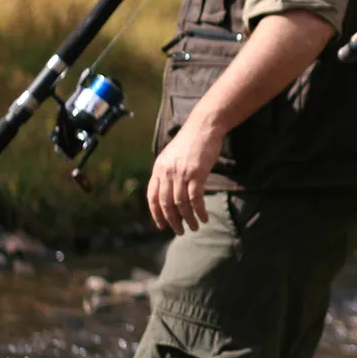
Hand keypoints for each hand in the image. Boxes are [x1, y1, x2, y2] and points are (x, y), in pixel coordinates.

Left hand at [146, 115, 222, 234]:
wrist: (203, 126)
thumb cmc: (190, 141)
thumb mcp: (171, 156)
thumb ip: (168, 172)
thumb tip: (169, 192)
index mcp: (159, 168)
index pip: (152, 197)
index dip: (156, 213)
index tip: (161, 225)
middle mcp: (167, 172)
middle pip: (166, 203)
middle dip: (172, 220)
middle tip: (179, 230)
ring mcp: (181, 173)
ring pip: (181, 203)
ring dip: (188, 218)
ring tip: (194, 227)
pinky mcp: (196, 173)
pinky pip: (195, 198)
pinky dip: (199, 211)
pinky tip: (204, 217)